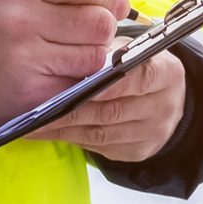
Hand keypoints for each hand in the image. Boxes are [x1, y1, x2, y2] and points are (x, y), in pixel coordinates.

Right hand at [0, 0, 130, 136]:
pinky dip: (77, 82)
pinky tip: (56, 76)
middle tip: (84, 35)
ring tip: (67, 56)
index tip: (107, 3)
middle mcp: (21, 21)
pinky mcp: (33, 96)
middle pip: (99, 21)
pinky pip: (80, 85)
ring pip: (95, 57)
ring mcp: (26, 61)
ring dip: (92, 58)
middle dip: (101, 28)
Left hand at [26, 39, 186, 162]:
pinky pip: (99, 148)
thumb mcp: (132, 51)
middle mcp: (164, 106)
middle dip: (73, 110)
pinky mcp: (138, 152)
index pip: (139, 79)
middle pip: (114, 111)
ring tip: (34, 124)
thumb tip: (71, 59)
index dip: (109, 85)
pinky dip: (71, 139)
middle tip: (40, 109)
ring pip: (102, 133)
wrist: (165, 99)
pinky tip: (49, 132)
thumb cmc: (139, 67)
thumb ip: (108, 53)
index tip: (79, 88)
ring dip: (65, 129)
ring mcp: (152, 133)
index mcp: (167, 74)